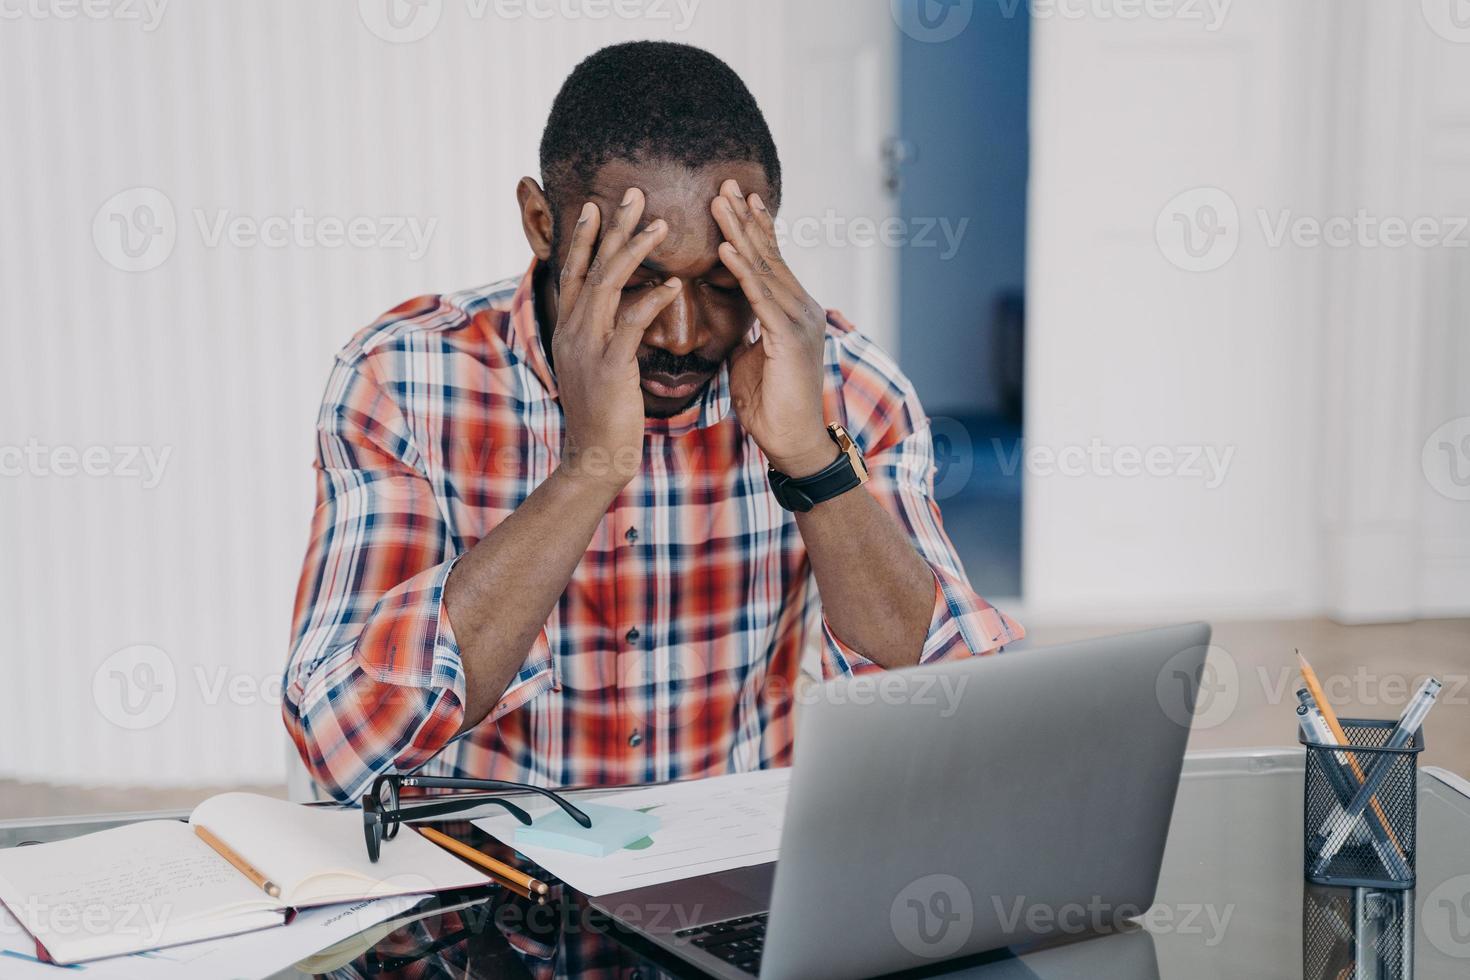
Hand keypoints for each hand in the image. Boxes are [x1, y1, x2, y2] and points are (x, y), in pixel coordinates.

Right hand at [552, 188, 682, 493]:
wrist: (595, 457)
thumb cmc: (603, 415)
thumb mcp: (594, 367)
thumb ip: (602, 336)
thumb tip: (617, 314)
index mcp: (567, 328)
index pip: (574, 271)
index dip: (586, 237)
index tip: (598, 205)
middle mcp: (572, 330)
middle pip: (592, 266)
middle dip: (612, 227)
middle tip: (632, 193)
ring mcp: (588, 346)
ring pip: (609, 284)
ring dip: (635, 251)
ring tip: (660, 225)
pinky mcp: (610, 366)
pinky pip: (631, 322)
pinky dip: (651, 299)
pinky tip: (671, 283)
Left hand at [711, 179, 835, 477]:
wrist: (794, 443)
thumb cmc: (771, 405)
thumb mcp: (750, 357)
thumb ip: (743, 329)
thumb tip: (724, 312)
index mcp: (791, 311)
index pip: (768, 261)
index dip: (751, 228)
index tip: (734, 197)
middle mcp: (801, 307)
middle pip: (767, 254)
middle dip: (744, 217)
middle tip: (725, 182)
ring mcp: (798, 321)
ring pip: (763, 267)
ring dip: (739, 232)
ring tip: (719, 201)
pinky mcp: (789, 338)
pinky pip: (759, 297)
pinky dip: (741, 270)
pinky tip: (724, 247)